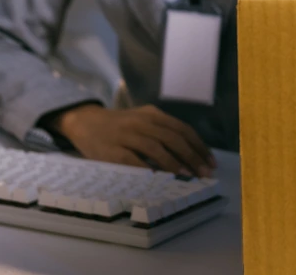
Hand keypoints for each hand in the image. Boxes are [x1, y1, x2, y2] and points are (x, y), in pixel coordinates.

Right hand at [52, 103, 215, 177]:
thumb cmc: (120, 125)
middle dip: (192, 157)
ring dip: (174, 163)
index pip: (182, 129)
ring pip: (156, 148)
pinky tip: (159, 179)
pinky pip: (134, 160)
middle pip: (173, 138)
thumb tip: (190, 155)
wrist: (85, 122)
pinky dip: (148, 170)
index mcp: (152, 114)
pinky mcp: (112, 150)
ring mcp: (127, 135)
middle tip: (204, 173)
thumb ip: (162, 132)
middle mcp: (142, 122)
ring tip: (187, 176)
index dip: (199, 146)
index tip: (210, 162)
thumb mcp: (143, 120)